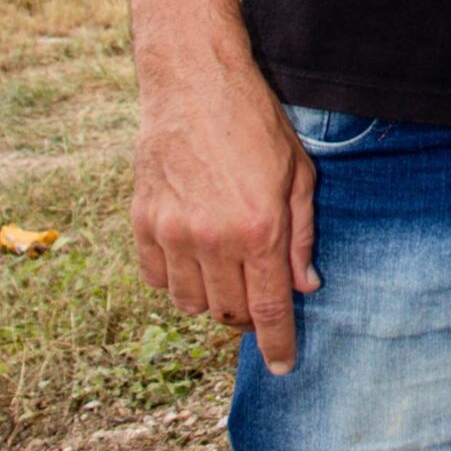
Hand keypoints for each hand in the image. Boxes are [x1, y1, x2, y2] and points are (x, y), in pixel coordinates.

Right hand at [131, 39, 318, 374]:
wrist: (196, 84)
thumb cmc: (256, 123)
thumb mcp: (299, 174)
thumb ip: (301, 236)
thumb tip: (306, 287)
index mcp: (259, 230)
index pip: (269, 309)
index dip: (277, 344)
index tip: (282, 366)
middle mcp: (214, 240)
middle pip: (229, 311)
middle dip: (248, 318)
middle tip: (259, 303)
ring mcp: (173, 233)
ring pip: (190, 303)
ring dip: (212, 300)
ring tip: (227, 277)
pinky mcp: (144, 222)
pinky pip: (157, 279)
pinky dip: (176, 282)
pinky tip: (194, 261)